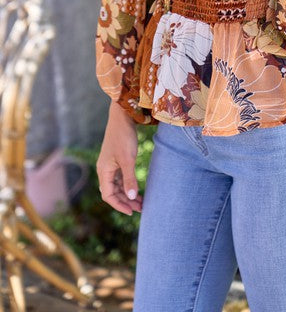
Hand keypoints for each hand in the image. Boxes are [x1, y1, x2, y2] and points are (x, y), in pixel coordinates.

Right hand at [96, 101, 142, 215]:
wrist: (122, 116)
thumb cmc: (124, 137)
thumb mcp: (128, 159)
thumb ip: (129, 179)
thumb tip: (131, 198)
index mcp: (104, 171)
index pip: (108, 195)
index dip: (119, 205)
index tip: (131, 211)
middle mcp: (105, 169)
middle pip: (113, 191)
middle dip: (125, 201)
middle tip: (140, 208)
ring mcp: (110, 164)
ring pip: (117, 185)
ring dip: (127, 194)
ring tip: (141, 201)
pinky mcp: (116, 158)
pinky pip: (120, 177)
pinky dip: (127, 184)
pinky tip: (136, 188)